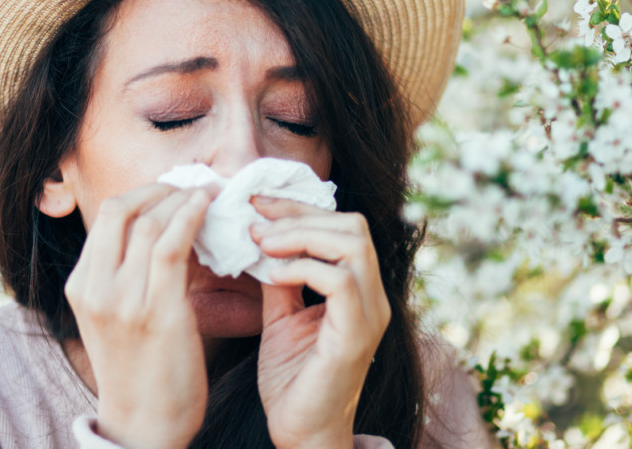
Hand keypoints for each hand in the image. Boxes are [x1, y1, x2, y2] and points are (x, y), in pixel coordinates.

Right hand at [65, 183, 213, 448]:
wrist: (143, 426)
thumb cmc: (140, 370)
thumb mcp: (115, 316)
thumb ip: (126, 275)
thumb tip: (162, 228)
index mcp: (80, 286)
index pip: (108, 216)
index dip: (144, 192)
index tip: (174, 187)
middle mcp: (94, 288)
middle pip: (123, 209)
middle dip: (162, 188)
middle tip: (194, 184)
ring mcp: (122, 300)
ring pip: (150, 222)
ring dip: (184, 199)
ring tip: (209, 192)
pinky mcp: (156, 311)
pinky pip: (172, 246)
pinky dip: (191, 217)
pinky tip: (208, 208)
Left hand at [249, 197, 391, 448]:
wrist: (301, 434)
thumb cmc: (293, 381)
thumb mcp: (281, 317)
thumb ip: (279, 279)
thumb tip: (262, 237)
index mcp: (360, 290)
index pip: (343, 226)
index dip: (300, 208)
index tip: (257, 204)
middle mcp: (374, 298)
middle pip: (353, 225)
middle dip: (300, 213)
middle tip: (256, 220)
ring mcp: (370, 316)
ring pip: (352, 244)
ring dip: (301, 234)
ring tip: (263, 242)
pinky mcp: (356, 336)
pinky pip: (341, 281)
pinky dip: (303, 267)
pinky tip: (273, 274)